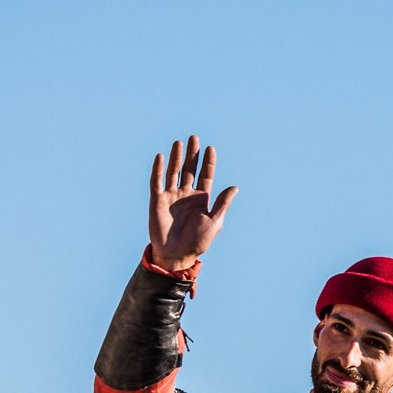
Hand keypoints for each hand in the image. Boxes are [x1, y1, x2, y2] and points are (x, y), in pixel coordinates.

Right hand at [148, 136, 237, 272]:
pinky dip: (158, 169)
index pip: (206, 175)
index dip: (208, 162)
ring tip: (180, 142)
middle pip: (190, 169)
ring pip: (174, 171)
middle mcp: (186, 194)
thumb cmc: (197, 242)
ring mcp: (171, 195)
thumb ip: (222, 204)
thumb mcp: (214, 222)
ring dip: (177, 157)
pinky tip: (160, 156)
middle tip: (195, 138)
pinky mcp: (157, 200)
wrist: (176, 254)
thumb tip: (235, 187)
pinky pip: (157, 181)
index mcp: (202, 199)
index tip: (211, 148)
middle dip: (193, 154)